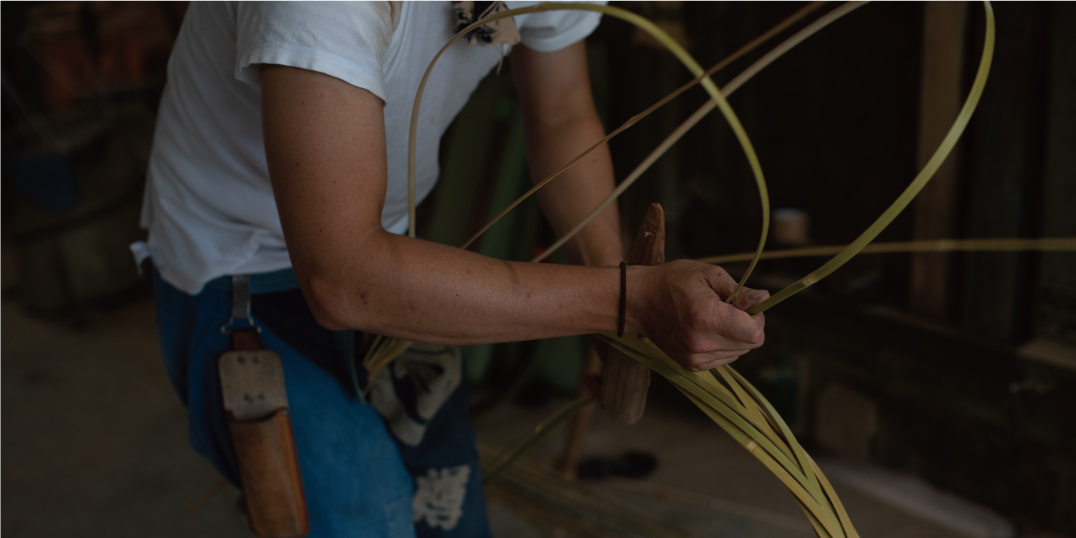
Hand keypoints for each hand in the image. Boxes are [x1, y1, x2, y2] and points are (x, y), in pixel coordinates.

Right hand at [628, 260, 767, 371]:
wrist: (639, 302)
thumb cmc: (673, 281)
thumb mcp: (708, 274)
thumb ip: (739, 290)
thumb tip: (763, 299)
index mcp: (707, 318)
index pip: (755, 334)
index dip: (758, 318)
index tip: (745, 304)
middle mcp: (701, 344)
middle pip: (750, 344)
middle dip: (747, 325)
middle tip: (727, 307)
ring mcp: (695, 358)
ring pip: (739, 353)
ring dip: (735, 335)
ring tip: (712, 317)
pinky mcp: (691, 366)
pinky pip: (724, 358)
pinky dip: (723, 344)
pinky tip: (706, 329)